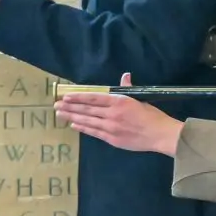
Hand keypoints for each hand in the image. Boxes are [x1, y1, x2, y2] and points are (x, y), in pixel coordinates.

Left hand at [54, 76, 182, 155]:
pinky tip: (74, 125)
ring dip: (72, 117)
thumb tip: (125, 76)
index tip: (66, 96)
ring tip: (60, 115)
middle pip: (87, 110)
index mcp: (119, 101)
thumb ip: (128, 88)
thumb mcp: (140, 99)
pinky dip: (83, 128)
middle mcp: (112, 114)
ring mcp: (111, 127)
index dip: (78, 97)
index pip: (94, 98)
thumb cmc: (152, 116)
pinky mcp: (112, 139)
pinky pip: (94, 132)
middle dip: (70, 107)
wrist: (160, 135)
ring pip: (87, 121)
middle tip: (56, 105)